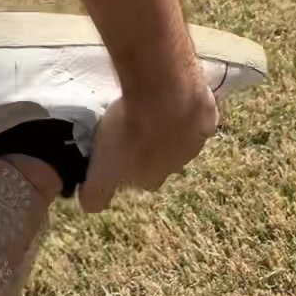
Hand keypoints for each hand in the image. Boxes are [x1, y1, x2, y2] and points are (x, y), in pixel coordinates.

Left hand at [79, 78, 218, 213]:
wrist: (163, 95)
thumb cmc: (130, 133)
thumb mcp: (102, 170)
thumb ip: (95, 193)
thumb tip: (88, 206)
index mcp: (154, 178)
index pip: (139, 178)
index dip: (127, 164)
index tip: (116, 145)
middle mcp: (179, 164)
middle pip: (162, 157)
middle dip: (150, 144)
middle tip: (132, 120)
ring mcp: (196, 139)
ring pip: (180, 134)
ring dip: (168, 123)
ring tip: (149, 101)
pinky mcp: (207, 114)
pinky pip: (195, 111)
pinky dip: (184, 102)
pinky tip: (171, 89)